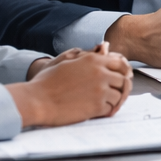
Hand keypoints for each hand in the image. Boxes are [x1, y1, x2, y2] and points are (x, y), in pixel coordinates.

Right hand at [7, 46, 131, 125]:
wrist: (37, 100)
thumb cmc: (47, 81)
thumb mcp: (67, 62)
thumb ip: (87, 57)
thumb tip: (103, 49)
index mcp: (93, 60)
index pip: (120, 63)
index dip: (123, 71)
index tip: (120, 78)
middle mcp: (100, 73)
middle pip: (123, 81)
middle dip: (121, 88)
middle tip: (116, 95)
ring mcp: (100, 90)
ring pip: (119, 96)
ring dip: (114, 101)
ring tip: (106, 104)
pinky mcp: (96, 106)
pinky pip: (111, 109)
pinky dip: (107, 111)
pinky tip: (99, 112)